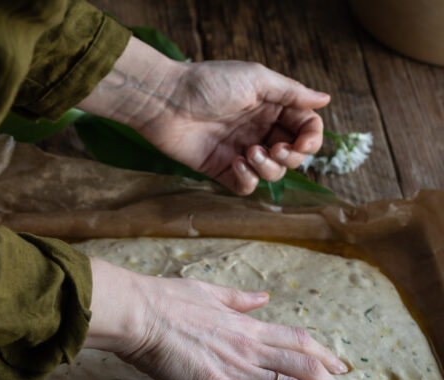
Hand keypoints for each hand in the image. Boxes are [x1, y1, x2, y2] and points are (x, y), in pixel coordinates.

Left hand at [77, 38, 329, 194]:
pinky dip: (248, 180)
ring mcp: (241, 152)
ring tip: (248, 153)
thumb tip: (325, 100)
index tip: (303, 142)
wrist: (168, 102)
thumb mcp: (257, 80)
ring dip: (267, 168)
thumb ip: (291, 93)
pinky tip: (236, 164)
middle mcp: (260, 131)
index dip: (310, 140)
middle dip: (290, 157)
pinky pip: (245, 187)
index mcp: (272, 108)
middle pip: (292, 156)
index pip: (305, 129)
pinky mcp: (221, 170)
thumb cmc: (210, 84)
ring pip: (272, 174)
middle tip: (274, 149)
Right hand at [84, 258, 362, 379]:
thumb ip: (238, 299)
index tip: (341, 369)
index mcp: (247, 326)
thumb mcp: (208, 291)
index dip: (325, 356)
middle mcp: (250, 347)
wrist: (140, 314)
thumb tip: (262, 298)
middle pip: (307, 368)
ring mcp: (236, 369)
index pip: (299, 341)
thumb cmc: (165, 301)